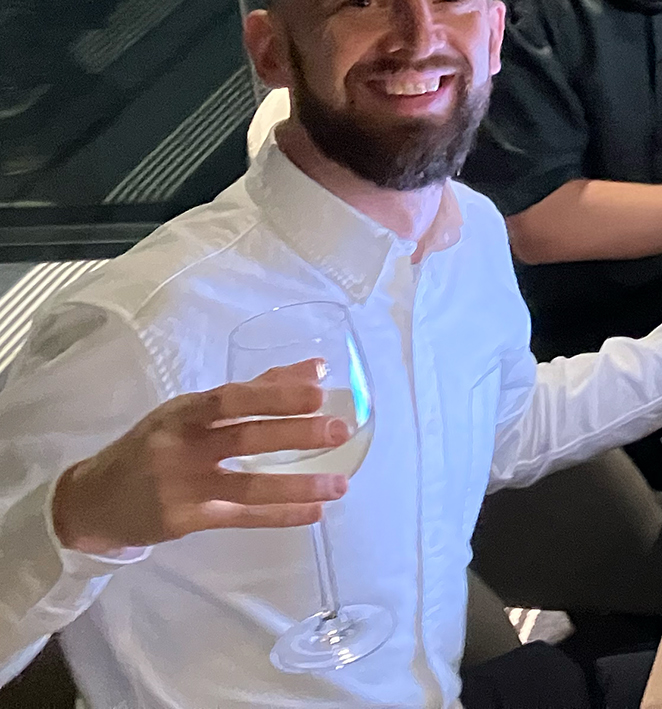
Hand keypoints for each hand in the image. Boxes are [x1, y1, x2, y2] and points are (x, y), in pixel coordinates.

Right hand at [50, 362, 350, 555]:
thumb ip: (254, 390)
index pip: (232, 397)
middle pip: (245, 438)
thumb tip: (315, 368)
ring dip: (298, 485)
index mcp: (184, 412)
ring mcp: (181, 486)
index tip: (318, 391)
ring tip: (340, 484)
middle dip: (296, 434)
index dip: (275, 395)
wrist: (93, 500)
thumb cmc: (152, 447)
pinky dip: (280, 516)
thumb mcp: (190, 413)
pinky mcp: (184, 520)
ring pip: (247, 485)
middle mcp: (181, 446)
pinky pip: (241, 518)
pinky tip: (314, 512)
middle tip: (340, 431)